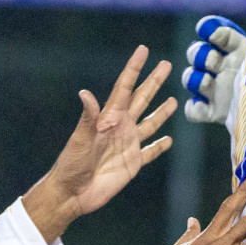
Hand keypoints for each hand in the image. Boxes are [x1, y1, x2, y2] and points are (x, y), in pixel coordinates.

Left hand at [22, 46, 176, 244]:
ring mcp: (128, 144)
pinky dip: (160, 146)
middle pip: (142, 99)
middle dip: (154, 82)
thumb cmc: (71, 165)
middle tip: (166, 65)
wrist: (73, 194)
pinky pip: (150, 152)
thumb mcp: (80, 139)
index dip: (134, 68)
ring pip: (150, 123)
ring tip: (173, 100)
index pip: (125, 88)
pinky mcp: (133, 163)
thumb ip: (88, 118)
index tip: (143, 50)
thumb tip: (85, 93)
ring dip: (161, 112)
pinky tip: (168, 140)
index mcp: (109, 118)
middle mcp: (121, 127)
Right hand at [183, 13, 245, 123]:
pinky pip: (194, 111)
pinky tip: (202, 106)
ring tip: (208, 81)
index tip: (216, 35)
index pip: (215, 33)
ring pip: (191, 78)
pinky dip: (194, 108)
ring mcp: (218, 90)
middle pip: (196, 53)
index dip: (211, 30)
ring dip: (194, 78)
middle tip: (214, 61)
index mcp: (238, 48)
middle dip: (200, 54)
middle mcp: (225, 67)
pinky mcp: (216, 112)